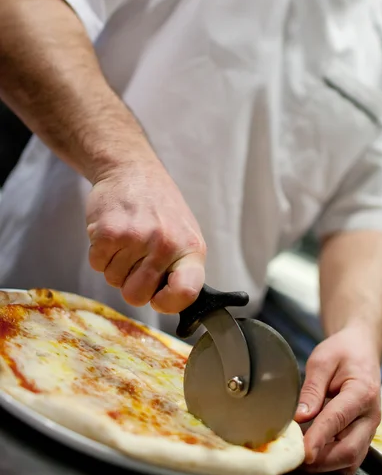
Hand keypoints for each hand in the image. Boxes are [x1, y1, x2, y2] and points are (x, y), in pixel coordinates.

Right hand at [86, 160, 205, 312]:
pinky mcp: (108, 232)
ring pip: (113, 281)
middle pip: (137, 296)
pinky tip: (113, 233)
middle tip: (136, 259)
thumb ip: (181, 269)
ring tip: (127, 239)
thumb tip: (171, 303)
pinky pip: (97, 265)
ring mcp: (137, 238)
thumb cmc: (160, 209)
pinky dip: (100, 254)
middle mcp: (166, 244)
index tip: (159, 298)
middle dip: (131, 284)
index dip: (168, 304)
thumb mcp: (185, 236)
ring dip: (115, 265)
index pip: (186, 293)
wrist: (132, 170)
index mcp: (191, 249)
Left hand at [295, 325, 381, 474]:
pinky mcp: (364, 436)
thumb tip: (299, 417)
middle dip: (321, 460)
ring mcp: (370, 429)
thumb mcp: (322, 361)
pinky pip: (351, 458)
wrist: (361, 351)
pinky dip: (333, 463)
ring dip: (326, 465)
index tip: (302, 453)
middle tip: (294, 459)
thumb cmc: (342, 352)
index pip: (337, 420)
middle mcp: (371, 416)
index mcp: (362, 392)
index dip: (318, 438)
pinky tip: (315, 454)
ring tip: (300, 459)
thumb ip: (312, 389)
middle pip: (349, 450)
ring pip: (351, 460)